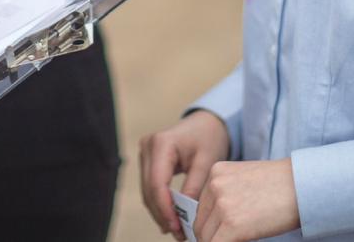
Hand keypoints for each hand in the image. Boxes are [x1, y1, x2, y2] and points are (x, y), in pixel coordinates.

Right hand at [140, 110, 231, 238]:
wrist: (206, 124)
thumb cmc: (209, 139)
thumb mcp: (207, 162)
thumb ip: (195, 187)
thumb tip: (185, 214)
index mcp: (162, 143)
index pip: (157, 183)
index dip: (165, 209)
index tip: (177, 228)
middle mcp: (147, 146)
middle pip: (149, 190)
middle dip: (163, 215)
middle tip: (179, 234)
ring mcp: (144, 153)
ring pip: (147, 191)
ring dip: (160, 212)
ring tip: (177, 230)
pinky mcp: (147, 161)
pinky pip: (150, 187)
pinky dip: (160, 203)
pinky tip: (171, 218)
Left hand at [193, 159, 299, 241]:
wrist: (303, 185)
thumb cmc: (282, 185)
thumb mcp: (245, 180)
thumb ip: (226, 195)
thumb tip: (216, 223)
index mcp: (216, 172)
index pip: (202, 207)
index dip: (210, 225)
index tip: (219, 233)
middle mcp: (215, 185)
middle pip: (201, 223)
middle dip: (211, 237)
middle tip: (226, 240)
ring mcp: (222, 205)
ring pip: (206, 237)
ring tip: (235, 241)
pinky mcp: (233, 225)